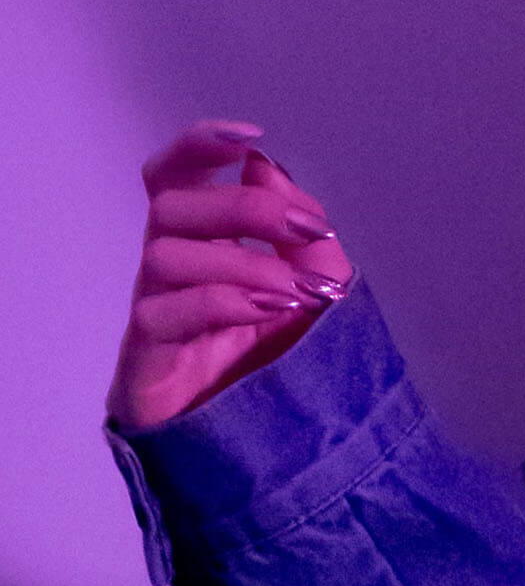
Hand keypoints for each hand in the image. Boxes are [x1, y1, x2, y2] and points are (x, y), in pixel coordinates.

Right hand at [106, 119, 357, 432]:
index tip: (249, 137)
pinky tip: (265, 308)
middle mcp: (169, 270)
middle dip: (245, 207)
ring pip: (167, 254)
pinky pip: (162, 313)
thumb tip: (266, 169)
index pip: (176, 177)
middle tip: (306, 230)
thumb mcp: (319, 289)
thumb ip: (304, 232)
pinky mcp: (144, 361)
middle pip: (173, 206)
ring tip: (295, 290)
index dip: (200, 147)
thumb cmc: (283, 361)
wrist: (272, 448)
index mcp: (204, 242)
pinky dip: (221, 300)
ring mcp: (152, 313)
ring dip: (244, 261)